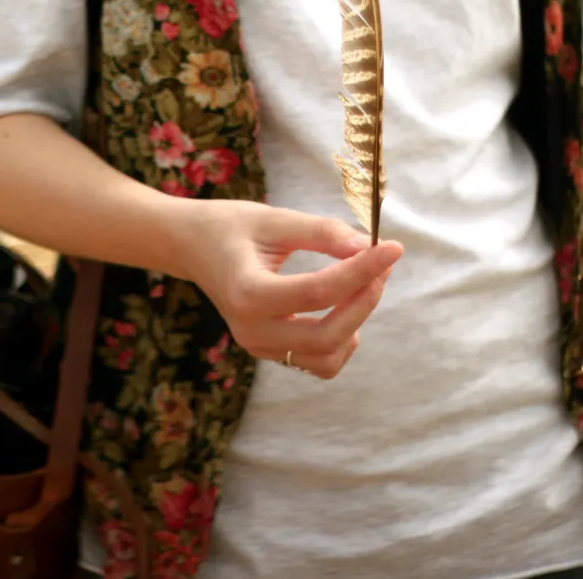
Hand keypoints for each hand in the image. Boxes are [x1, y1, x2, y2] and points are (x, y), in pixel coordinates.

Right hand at [173, 199, 402, 378]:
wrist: (189, 247)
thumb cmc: (229, 226)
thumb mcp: (274, 219)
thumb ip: (323, 233)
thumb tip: (370, 247)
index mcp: (248, 293)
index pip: (320, 292)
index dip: (363, 270)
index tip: (393, 247)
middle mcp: (251, 330)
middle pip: (328, 335)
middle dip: (364, 300)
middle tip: (381, 265)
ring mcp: (258, 346)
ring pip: (326, 357)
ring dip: (355, 323)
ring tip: (362, 284)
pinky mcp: (267, 351)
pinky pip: (317, 361)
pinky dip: (340, 339)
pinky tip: (341, 305)